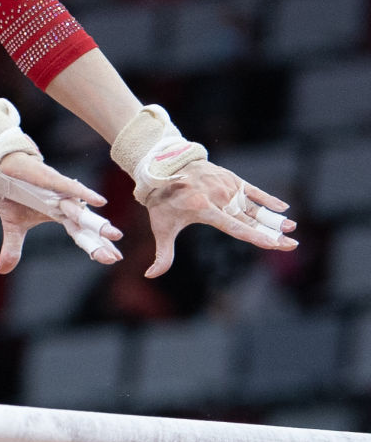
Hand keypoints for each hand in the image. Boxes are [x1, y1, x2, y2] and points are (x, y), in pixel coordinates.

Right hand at [0, 150, 122, 273]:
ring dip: (96, 222)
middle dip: (100, 241)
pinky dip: (83, 193)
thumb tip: (2, 270)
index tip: (113, 259)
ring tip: (115, 234)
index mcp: (58, 215)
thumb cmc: (12, 192)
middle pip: (85, 225)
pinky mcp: (50, 179)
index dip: (94, 246)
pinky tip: (99, 201)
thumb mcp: (13, 225)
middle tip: (116, 257)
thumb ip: (13, 247)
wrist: (1, 166)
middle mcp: (63, 204)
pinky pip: (69, 187)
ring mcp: (58, 192)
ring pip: (80, 209)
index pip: (80, 233)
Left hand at [140, 160, 296, 277]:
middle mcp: (218, 197)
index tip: (272, 244)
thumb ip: (162, 254)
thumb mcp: (161, 227)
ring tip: (292, 228)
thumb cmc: (163, 201)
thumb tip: (150, 276)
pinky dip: (267, 198)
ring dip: (273, 217)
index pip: (234, 227)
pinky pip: (252, 189)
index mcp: (203, 209)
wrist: (164, 165)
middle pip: (249, 219)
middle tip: (292, 244)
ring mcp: (225, 186)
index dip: (255, 236)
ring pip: (253, 206)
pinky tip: (283, 207)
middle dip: (271, 232)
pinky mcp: (229, 178)